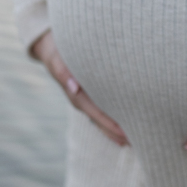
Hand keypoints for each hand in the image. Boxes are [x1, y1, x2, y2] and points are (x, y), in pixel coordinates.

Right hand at [31, 30, 129, 147]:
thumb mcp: (56, 59)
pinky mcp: (88, 92)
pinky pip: (100, 109)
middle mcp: (79, 98)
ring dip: (114, 128)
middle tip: (137, 142)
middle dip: (115, 132)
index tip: (125, 133)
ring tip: (134, 139)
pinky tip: (124, 124)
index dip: (109, 124)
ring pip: (100, 117)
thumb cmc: (56, 50)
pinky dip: (110, 118)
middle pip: (99, 120)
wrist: (49, 45)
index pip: (95, 112)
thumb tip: (74, 88)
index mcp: (74, 93)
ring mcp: (83, 97)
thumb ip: (63, 72)